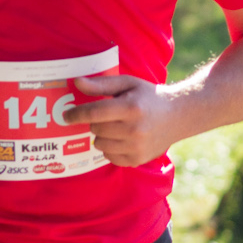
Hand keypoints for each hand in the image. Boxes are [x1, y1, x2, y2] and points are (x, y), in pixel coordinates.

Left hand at [61, 75, 177, 167]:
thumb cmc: (148, 96)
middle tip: (107, 115)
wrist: (177, 116)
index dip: (75, 114)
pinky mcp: (137, 160)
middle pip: (96, 129)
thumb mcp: (127, 84)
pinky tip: (121, 138)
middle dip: (95, 121)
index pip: (94, 113)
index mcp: (130, 108)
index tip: (65, 116)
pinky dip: (110, 147)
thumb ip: (101, 84)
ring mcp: (136, 147)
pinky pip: (109, 156)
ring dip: (102, 135)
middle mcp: (134, 130)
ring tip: (116, 126)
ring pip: (99, 144)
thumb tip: (76, 82)